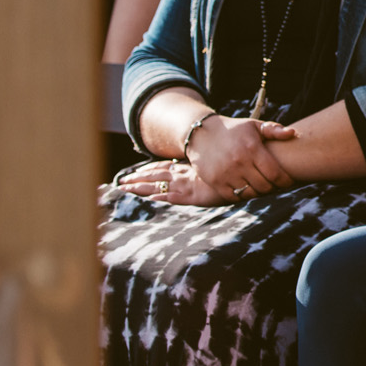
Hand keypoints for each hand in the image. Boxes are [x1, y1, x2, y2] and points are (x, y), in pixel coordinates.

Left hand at [115, 159, 233, 206]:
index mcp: (187, 168)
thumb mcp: (214, 166)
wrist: (244, 170)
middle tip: (121, 181)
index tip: (134, 172)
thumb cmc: (231, 167)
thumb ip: (205, 167)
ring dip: (141, 187)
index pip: (162, 167)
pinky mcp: (194, 196)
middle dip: (137, 178)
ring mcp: (187, 185)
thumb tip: (198, 165)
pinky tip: (150, 199)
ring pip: (158, 185)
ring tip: (124, 188)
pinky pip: (173, 197)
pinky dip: (161, 198)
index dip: (147, 170)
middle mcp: (184, 175)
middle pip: (155, 175)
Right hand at [186, 115, 297, 200]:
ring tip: (261, 186)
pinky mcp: (215, 182)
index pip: (275, 174)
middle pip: (264, 186)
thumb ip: (274, 130)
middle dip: (273, 187)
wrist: (201, 133)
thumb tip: (293, 133)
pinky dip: (242, 195)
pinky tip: (246, 188)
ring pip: (250, 193)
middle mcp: (239, 163)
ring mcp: (226, 174)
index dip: (285, 181)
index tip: (288, 181)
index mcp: (252, 149)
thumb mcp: (253, 125)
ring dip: (258, 192)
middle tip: (275, 184)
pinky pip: (234, 197)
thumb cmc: (234, 129)